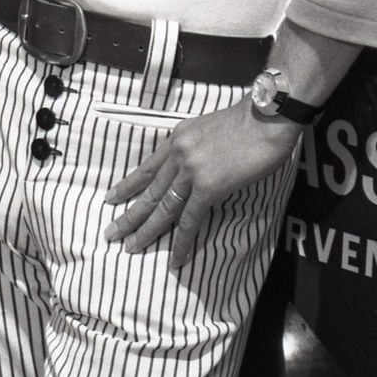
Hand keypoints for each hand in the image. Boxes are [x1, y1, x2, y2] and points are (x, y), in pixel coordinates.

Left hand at [103, 101, 300, 269]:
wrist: (265, 117)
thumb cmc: (246, 122)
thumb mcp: (208, 129)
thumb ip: (195, 147)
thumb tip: (193, 167)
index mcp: (177, 139)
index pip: (147, 167)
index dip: (128, 185)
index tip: (111, 198)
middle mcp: (178, 154)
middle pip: (148, 191)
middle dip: (128, 214)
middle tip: (110, 233)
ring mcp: (191, 171)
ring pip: (163, 207)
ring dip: (146, 231)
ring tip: (130, 247)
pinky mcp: (209, 187)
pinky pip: (190, 220)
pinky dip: (181, 241)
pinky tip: (175, 259)